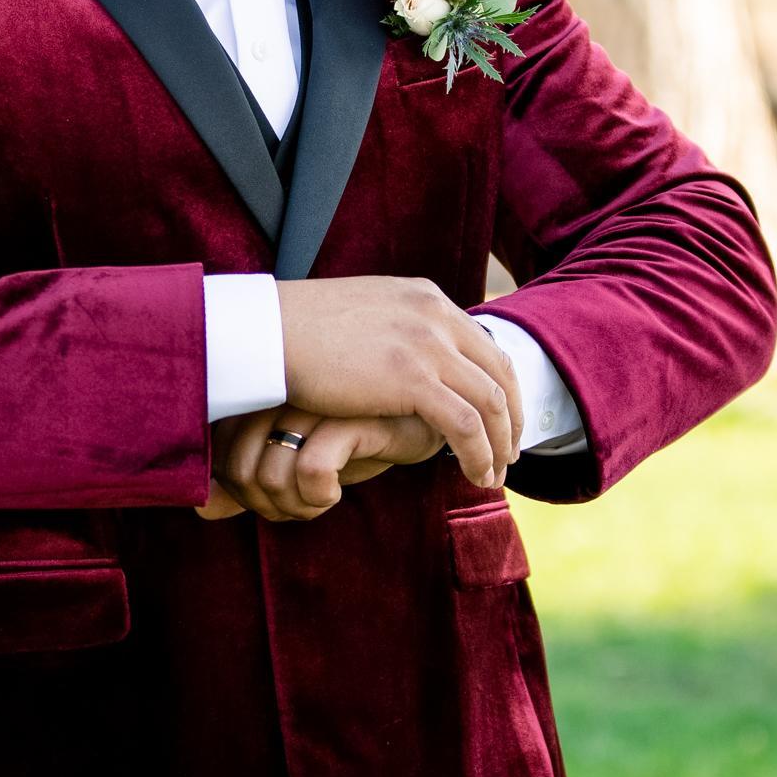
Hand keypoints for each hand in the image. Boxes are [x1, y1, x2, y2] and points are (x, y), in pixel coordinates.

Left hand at [197, 406, 445, 521]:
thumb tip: (202, 513)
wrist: (430, 409)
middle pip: (237, 473)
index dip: (243, 495)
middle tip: (300, 508)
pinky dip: (317, 500)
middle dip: (267, 507)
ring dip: (293, 509)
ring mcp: (312, 400)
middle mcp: (278, 390)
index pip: (218, 459)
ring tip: (320, 502)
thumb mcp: (298, 462)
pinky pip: (308, 473)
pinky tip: (337, 496)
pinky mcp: (349, 414)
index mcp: (259, 392)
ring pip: (267, 477)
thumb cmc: (359, 434)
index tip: (279, 500)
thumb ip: (248, 487)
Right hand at [275, 276, 521, 488]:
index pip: (485, 345)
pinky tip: (476, 476)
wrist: (264, 332)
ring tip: (494, 475)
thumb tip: (398, 353)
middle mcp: (436, 316)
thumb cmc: (296, 331)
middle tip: (509, 454)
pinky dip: (479, 455)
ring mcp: (428, 345)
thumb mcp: (360, 315)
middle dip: (511, 418)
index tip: (500, 421)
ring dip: (499, 444)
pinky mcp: (413, 379)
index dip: (501, 387)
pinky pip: (466, 426)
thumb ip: (391, 330)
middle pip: (500, 372)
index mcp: (426, 299)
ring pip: (490, 403)